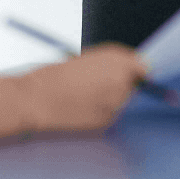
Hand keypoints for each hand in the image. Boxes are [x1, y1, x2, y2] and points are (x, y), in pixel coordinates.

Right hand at [0, 44, 146, 136]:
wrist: (38, 98)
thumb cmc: (56, 75)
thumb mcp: (87, 59)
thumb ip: (112, 63)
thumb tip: (133, 71)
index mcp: (115, 59)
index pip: (141, 66)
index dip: (135, 70)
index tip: (132, 74)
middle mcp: (120, 79)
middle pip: (133, 84)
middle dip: (123, 84)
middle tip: (98, 85)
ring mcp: (115, 102)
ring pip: (122, 101)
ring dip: (112, 99)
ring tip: (85, 95)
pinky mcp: (107, 120)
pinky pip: (111, 115)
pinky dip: (102, 111)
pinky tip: (82, 107)